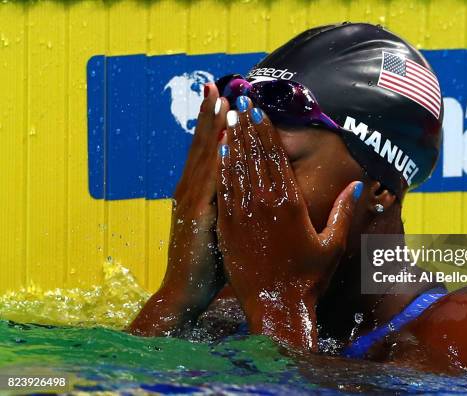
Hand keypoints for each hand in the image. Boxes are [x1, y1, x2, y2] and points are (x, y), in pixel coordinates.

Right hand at [128, 83, 229, 335]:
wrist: (185, 292)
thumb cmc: (209, 262)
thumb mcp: (221, 227)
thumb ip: (231, 205)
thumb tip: (250, 189)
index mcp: (196, 192)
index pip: (208, 152)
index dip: (214, 125)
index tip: (223, 101)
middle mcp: (190, 190)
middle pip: (202, 145)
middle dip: (210, 115)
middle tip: (216, 86)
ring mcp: (190, 200)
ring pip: (204, 156)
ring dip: (212, 126)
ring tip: (219, 99)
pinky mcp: (195, 213)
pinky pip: (210, 179)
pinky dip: (216, 156)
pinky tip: (224, 137)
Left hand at [215, 96, 361, 348]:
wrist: (277, 306)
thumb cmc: (308, 278)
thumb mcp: (333, 245)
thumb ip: (343, 211)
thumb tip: (358, 184)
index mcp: (291, 203)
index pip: (276, 158)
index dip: (267, 131)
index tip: (260, 111)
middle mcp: (265, 203)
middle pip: (254, 156)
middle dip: (247, 127)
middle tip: (240, 102)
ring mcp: (243, 214)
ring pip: (235, 168)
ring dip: (231, 141)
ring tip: (228, 119)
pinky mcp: (227, 228)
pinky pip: (223, 190)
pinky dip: (220, 168)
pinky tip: (218, 152)